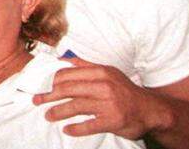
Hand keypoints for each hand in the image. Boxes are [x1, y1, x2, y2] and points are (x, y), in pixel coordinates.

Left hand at [34, 57, 161, 139]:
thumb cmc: (125, 91)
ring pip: (76, 106)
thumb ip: (86, 66)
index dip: (50, 80)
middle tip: (36, 100)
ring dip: (58, 111)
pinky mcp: (113, 120)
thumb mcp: (109, 72)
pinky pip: (89, 125)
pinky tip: (66, 129)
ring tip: (48, 115)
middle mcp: (104, 85)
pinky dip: (76, 128)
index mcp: (100, 72)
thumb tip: (63, 60)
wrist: (151, 110)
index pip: (69, 74)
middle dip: (49, 95)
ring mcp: (109, 104)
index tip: (38, 85)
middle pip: (69, 89)